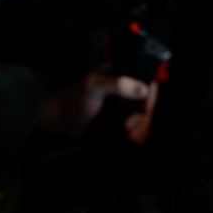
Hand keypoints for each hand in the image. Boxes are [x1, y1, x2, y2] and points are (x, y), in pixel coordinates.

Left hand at [34, 64, 157, 144]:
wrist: (63, 120)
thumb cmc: (76, 98)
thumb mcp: (94, 86)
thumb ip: (117, 84)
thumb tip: (144, 90)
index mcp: (121, 72)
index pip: (147, 79)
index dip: (149, 97)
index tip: (143, 111)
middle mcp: (126, 86)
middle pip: (147, 101)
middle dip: (142, 118)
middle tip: (128, 127)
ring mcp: (124, 103)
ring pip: (144, 116)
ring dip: (141, 128)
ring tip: (130, 137)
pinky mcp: (122, 118)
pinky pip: (138, 126)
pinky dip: (139, 134)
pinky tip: (134, 141)